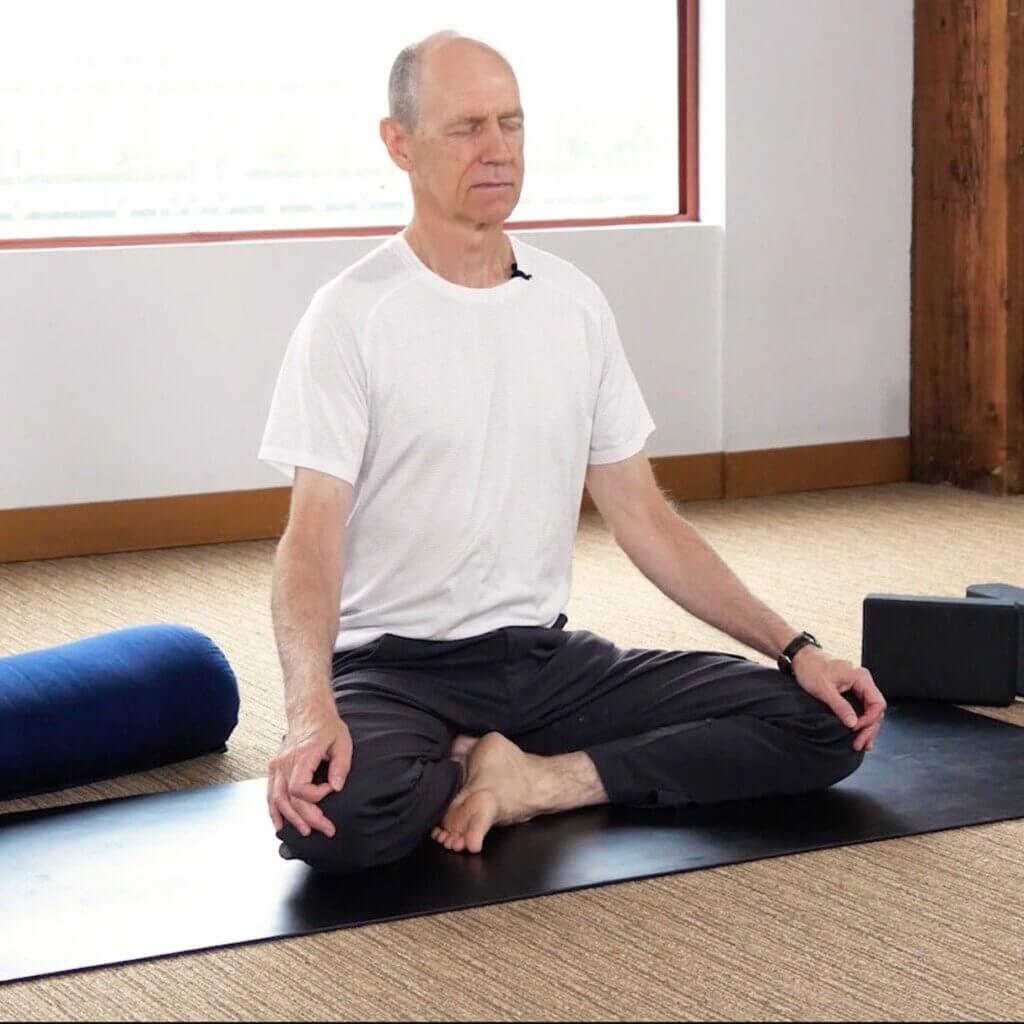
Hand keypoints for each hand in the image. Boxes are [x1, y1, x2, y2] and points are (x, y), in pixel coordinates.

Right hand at [267, 709, 351, 838]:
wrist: (309, 714)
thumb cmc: (326, 727)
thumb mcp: (342, 742)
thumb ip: (341, 765)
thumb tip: (336, 786)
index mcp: (302, 755)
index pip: (300, 788)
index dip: (317, 795)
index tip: (331, 788)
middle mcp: (285, 762)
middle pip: (290, 799)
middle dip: (308, 818)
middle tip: (325, 829)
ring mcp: (277, 766)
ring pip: (277, 800)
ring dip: (291, 819)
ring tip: (306, 831)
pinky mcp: (274, 768)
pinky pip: (270, 794)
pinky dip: (273, 811)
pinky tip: (279, 824)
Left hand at [790, 647, 885, 751]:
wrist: (801, 658)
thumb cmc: (811, 668)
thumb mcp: (824, 689)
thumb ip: (840, 706)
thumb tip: (853, 723)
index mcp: (860, 677)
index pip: (877, 703)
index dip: (869, 719)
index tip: (856, 729)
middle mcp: (863, 681)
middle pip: (875, 709)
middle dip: (869, 728)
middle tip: (860, 744)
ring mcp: (858, 686)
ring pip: (869, 710)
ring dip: (866, 727)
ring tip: (861, 744)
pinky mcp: (852, 691)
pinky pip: (861, 708)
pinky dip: (861, 721)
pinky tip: (859, 733)